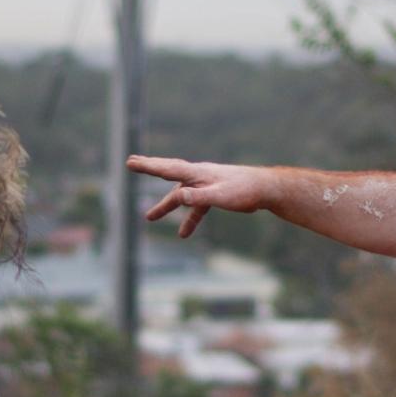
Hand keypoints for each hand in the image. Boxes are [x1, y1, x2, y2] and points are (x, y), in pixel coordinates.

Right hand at [127, 155, 272, 237]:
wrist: (265, 189)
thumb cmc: (243, 190)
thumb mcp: (219, 195)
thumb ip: (197, 196)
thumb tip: (177, 195)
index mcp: (197, 173)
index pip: (167, 168)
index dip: (148, 166)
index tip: (130, 162)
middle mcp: (199, 175)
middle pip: (169, 173)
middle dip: (151, 169)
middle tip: (132, 162)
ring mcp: (206, 185)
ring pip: (181, 195)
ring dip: (166, 205)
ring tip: (149, 217)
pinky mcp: (215, 195)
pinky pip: (197, 207)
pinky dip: (189, 219)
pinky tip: (184, 234)